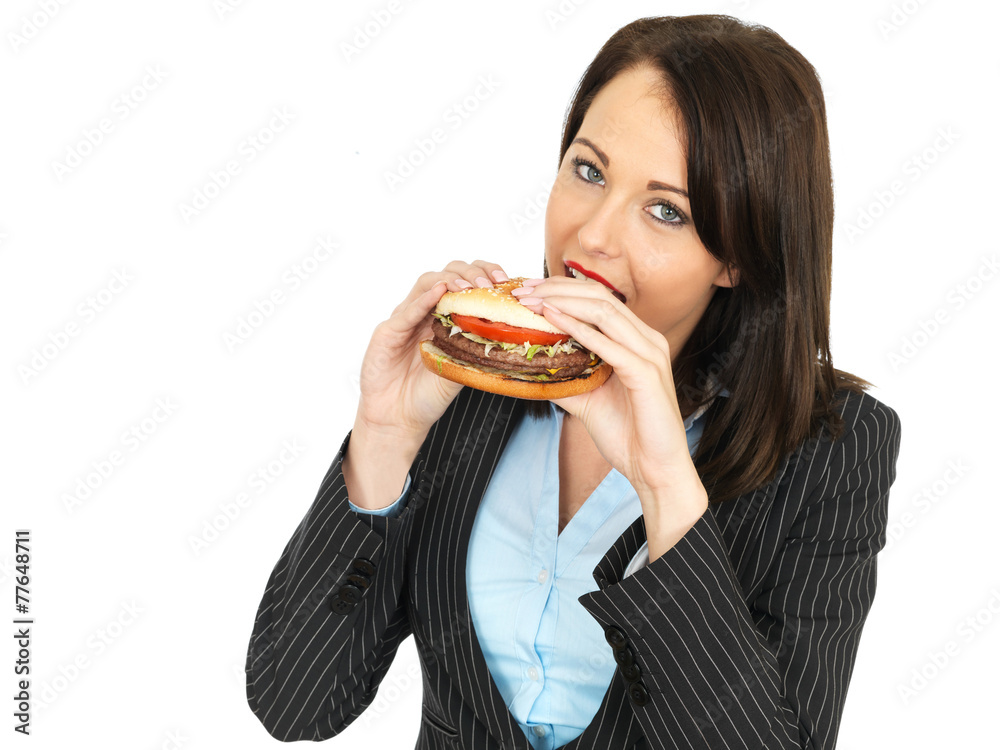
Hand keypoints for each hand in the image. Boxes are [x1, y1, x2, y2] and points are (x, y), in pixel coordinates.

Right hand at [355, 260, 511, 443]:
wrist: (398, 418)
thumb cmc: (427, 395)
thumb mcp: (461, 371)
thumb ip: (477, 351)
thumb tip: (512, 340)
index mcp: (445, 317)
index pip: (465, 283)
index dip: (485, 274)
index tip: (505, 281)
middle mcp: (425, 312)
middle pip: (448, 274)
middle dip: (471, 273)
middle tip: (489, 284)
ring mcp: (405, 318)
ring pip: (427, 283)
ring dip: (451, 280)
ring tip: (469, 287)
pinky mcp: (388, 331)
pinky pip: (408, 311)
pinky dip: (424, 299)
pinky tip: (440, 292)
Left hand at [514, 276, 703, 502]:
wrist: (654, 469)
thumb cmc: (628, 434)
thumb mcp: (587, 399)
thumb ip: (565, 378)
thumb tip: (531, 369)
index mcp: (637, 341)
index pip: (598, 300)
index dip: (561, 290)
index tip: (527, 292)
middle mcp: (647, 339)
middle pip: (599, 297)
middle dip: (556, 289)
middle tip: (521, 291)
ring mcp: (649, 353)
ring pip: (604, 311)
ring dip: (563, 302)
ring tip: (531, 301)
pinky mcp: (646, 373)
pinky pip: (609, 344)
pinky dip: (579, 328)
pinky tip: (554, 320)